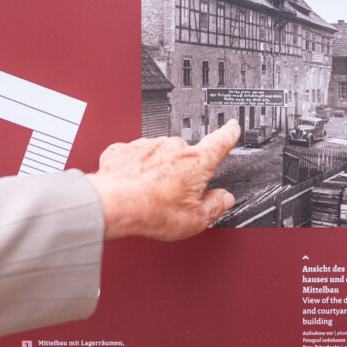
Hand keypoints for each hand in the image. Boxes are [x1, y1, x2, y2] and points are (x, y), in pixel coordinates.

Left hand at [87, 120, 240, 240]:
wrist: (115, 205)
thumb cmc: (153, 211)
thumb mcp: (196, 219)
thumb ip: (215, 206)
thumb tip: (223, 199)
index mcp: (196, 162)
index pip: (220, 142)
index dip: (228, 134)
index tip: (232, 127)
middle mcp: (173, 147)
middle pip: (185, 154)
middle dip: (182, 170)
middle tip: (175, 193)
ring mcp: (147, 146)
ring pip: (159, 155)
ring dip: (157, 169)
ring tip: (150, 194)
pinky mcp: (125, 150)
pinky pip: (135, 158)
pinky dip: (135, 170)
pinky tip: (132, 186)